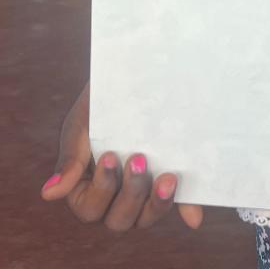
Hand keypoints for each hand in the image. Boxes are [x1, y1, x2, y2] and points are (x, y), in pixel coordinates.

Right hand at [40, 82, 203, 230]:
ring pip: (146, 217)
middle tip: (139, 159)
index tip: (111, 156)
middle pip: (119, 219)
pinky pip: (179, 205)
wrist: (132, 78)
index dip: (102, 188)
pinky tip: (194, 215)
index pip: (90, 208)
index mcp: (87, 189)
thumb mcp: (80, 127)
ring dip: (156, 203)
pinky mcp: (167, 183)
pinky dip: (186, 210)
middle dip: (130, 193)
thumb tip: (48, 195)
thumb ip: (70, 159)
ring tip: (168, 177)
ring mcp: (143, 192)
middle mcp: (114, 198)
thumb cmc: (98, 105)